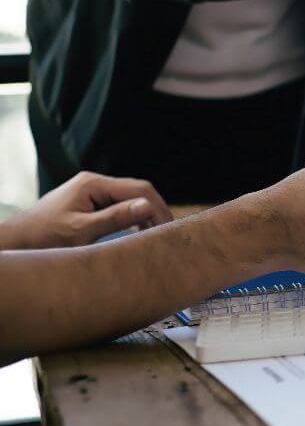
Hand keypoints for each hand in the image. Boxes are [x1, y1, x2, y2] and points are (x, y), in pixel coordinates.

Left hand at [0, 172, 170, 249]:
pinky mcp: (90, 203)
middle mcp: (95, 183)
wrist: (14, 242)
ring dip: (145, 215)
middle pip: (138, 191)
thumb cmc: (42, 238)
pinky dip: (133, 218)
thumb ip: (115, 218)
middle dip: (155, 210)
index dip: (158, 207)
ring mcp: (92, 192)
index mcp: (93, 183)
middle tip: (168, 234)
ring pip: (130, 198)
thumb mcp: (80, 231)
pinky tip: (139, 233)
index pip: (139, 188)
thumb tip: (148, 206)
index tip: (168, 229)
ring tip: (157, 235)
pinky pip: (119, 206)